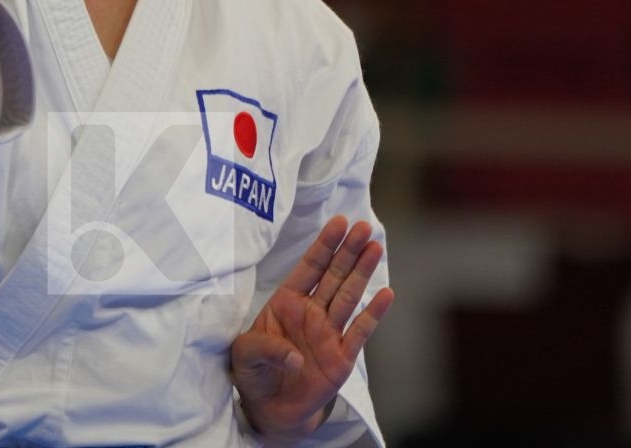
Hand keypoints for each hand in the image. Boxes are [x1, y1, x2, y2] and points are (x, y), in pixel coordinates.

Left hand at [230, 216, 394, 441]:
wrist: (271, 409)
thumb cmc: (254, 374)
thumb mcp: (244, 356)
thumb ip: (264, 349)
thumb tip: (294, 357)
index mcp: (286, 303)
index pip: (308, 268)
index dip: (324, 245)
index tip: (338, 222)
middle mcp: (311, 312)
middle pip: (333, 275)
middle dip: (348, 250)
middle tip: (363, 226)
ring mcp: (329, 333)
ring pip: (348, 296)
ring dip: (362, 272)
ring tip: (375, 247)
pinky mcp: (342, 357)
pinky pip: (360, 331)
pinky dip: (373, 313)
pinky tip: (386, 293)